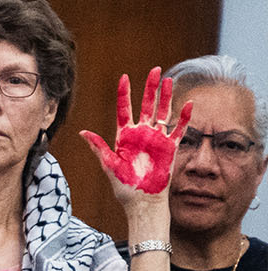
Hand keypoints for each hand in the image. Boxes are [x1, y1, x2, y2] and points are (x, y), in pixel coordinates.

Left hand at [82, 67, 189, 199]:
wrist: (142, 201)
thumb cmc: (123, 186)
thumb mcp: (108, 164)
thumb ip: (98, 147)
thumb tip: (82, 131)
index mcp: (124, 136)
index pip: (124, 109)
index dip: (125, 93)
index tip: (124, 76)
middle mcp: (141, 134)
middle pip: (146, 105)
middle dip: (150, 88)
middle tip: (154, 69)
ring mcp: (157, 139)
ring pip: (162, 112)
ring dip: (166, 97)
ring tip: (168, 80)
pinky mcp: (170, 148)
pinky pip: (179, 130)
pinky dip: (184, 117)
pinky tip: (188, 103)